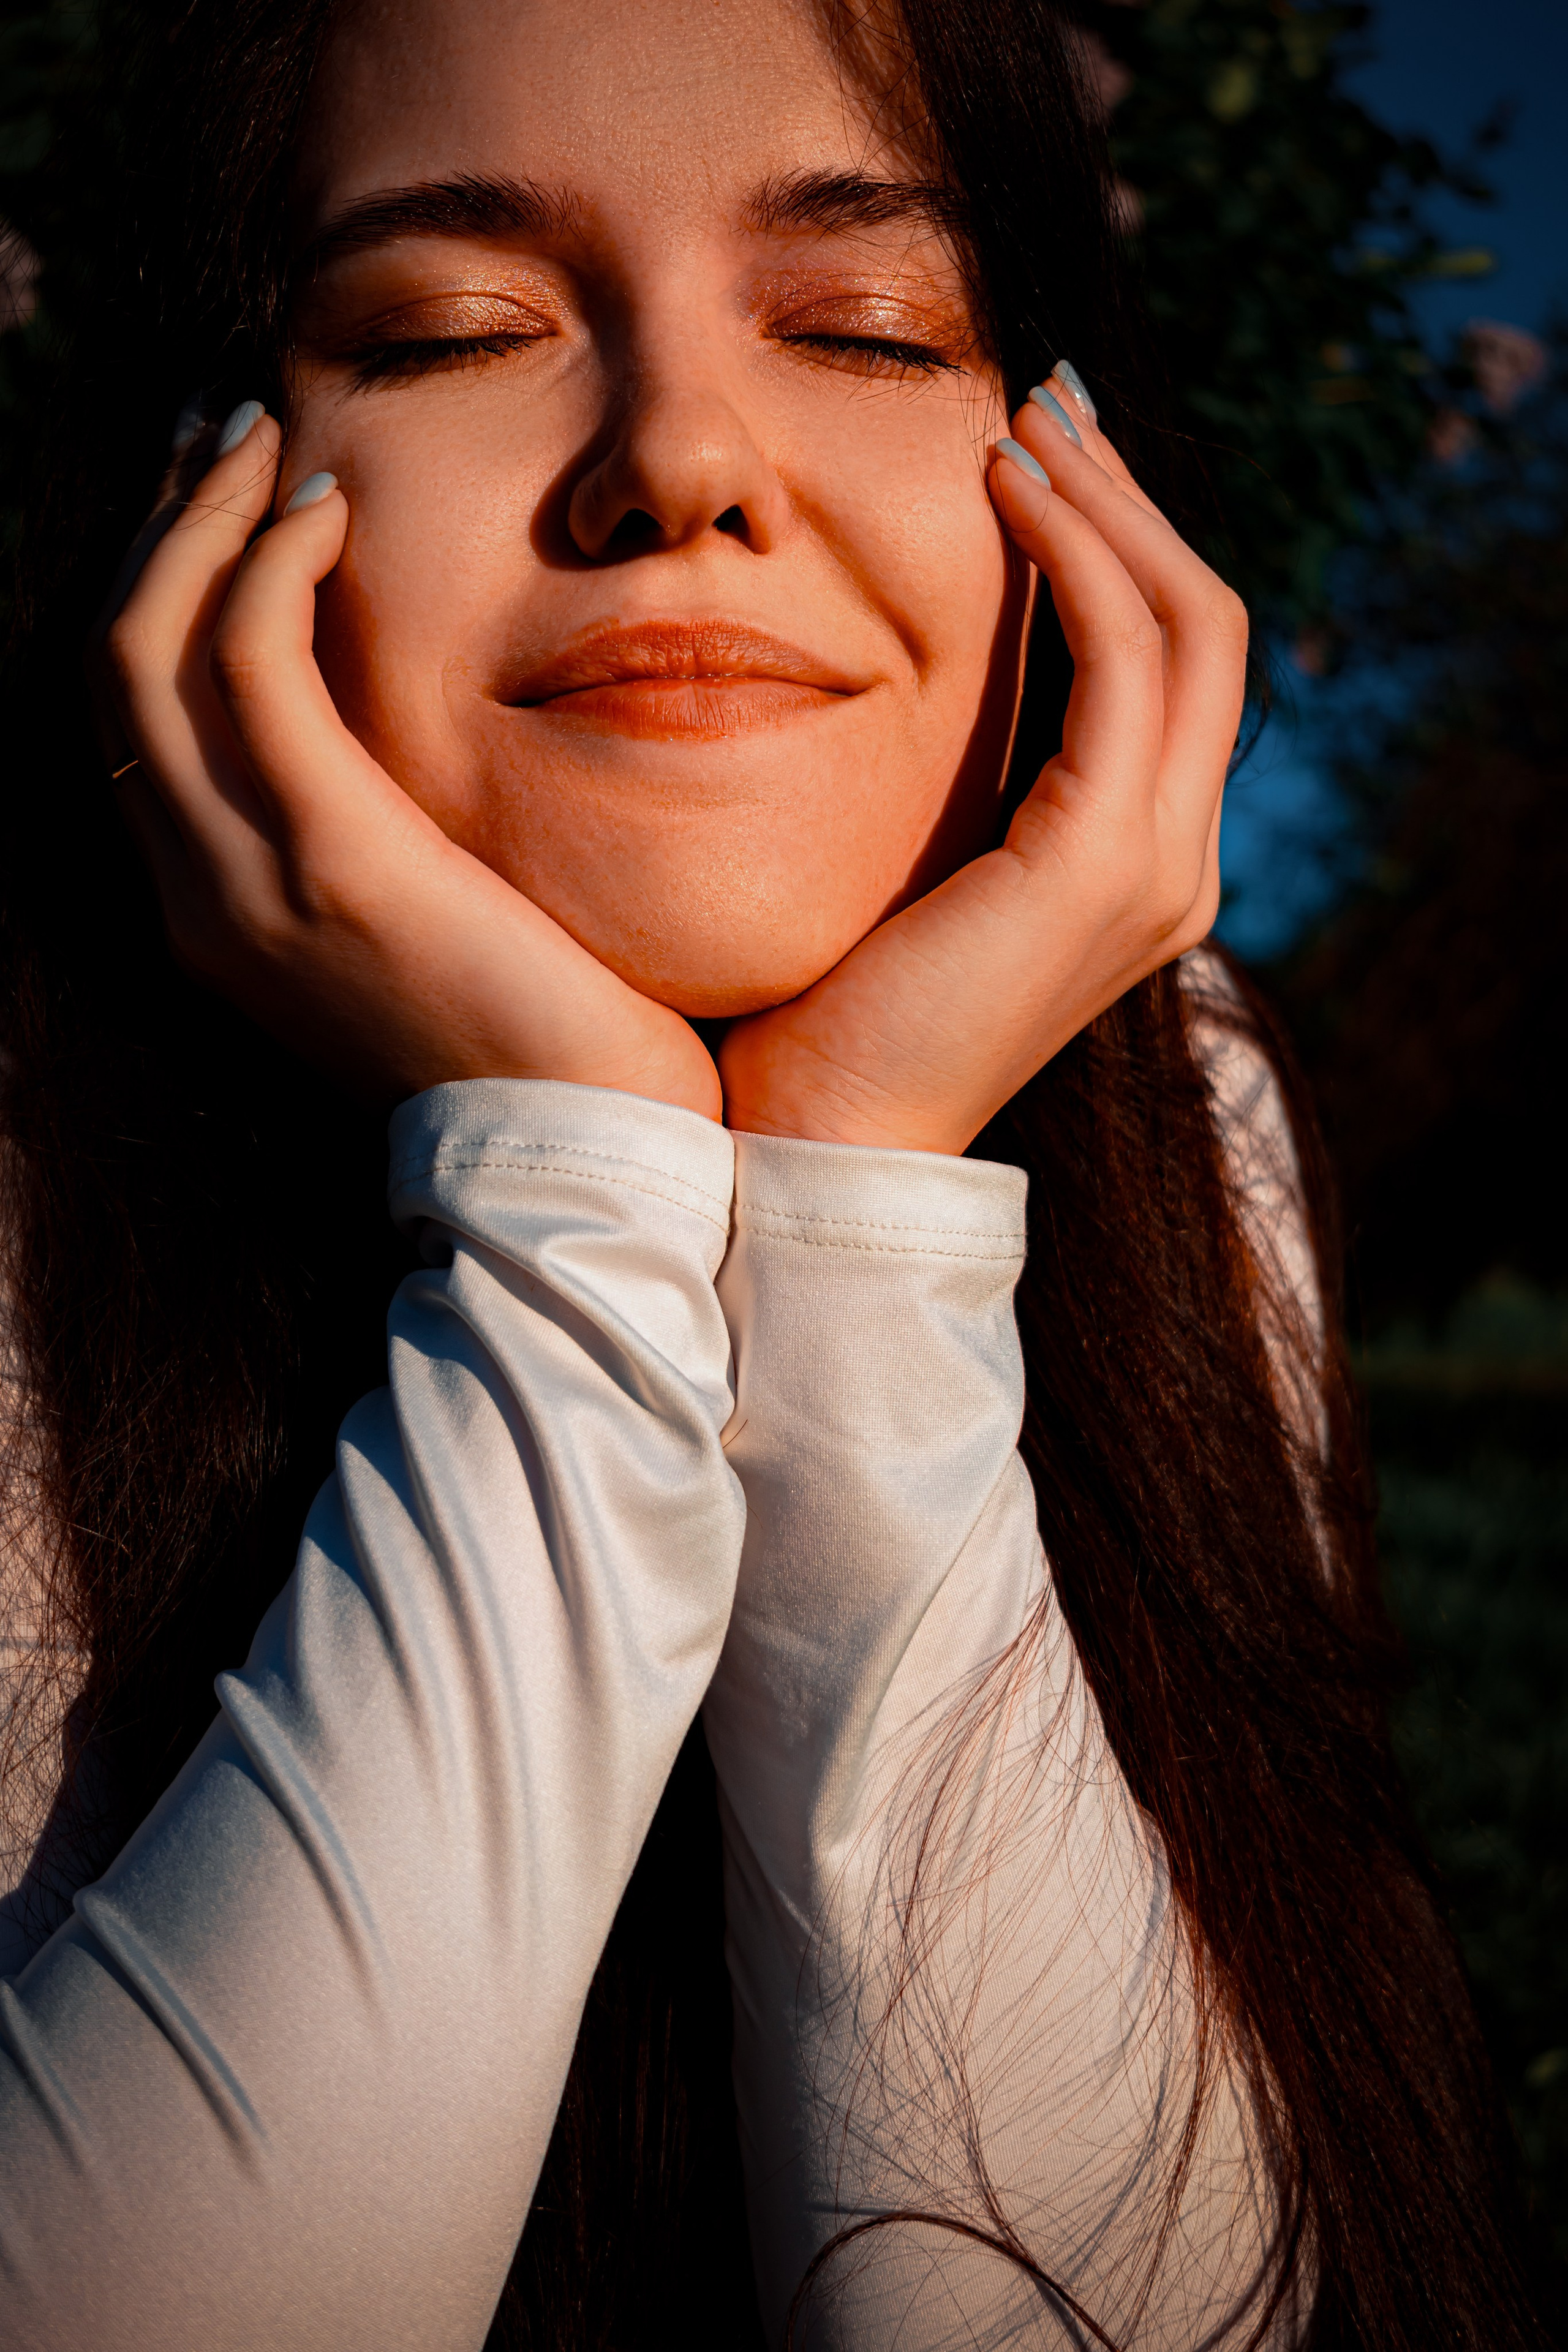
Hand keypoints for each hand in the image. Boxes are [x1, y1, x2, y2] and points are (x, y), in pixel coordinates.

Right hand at [92, 409, 720, 1119]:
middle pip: (115, 667)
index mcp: (214, 913)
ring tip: (267, 433)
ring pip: (151, 651)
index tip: (220, 491)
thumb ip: (365, 838)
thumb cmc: (535, 1037)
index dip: (155, 586)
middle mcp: (198, 897)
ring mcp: (246, 884)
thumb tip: (385, 741)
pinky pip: (252, 667)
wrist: (582, 1152)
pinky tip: (329, 507)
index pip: (134, 722)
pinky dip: (272, 567)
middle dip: (159, 526)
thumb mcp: (419, 928)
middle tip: (224, 425)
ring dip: (201, 517)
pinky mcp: (330, 859)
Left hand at [717, 373, 1244, 1153]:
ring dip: (1109, 504)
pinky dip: (1076, 557)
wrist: (825, 1141)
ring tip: (1024, 420)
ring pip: (1185, 623)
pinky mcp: (1104, 861)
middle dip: (1129, 498)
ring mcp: (1159, 865)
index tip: (1038, 454)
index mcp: (1137, 863)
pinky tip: (1003, 492)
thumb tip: (931, 670)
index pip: (1171, 665)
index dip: (1122, 543)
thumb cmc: (833, 1012)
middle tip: (1047, 400)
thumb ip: (961, 781)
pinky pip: (1121, 660)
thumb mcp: (914, 865)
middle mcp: (1177, 862)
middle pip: (1204, 624)